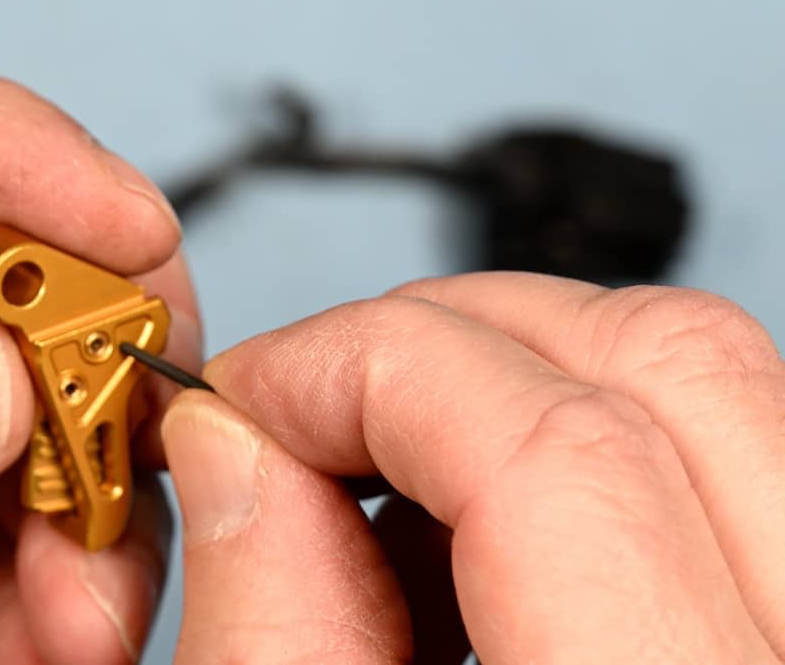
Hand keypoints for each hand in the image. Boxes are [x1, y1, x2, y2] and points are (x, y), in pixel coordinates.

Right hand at [161, 272, 782, 661]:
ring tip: (391, 495)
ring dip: (513, 392)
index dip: (362, 371)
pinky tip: (481, 552)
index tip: (255, 398)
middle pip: (667, 363)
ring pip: (716, 388)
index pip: (550, 446)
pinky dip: (586, 458)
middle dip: (438, 341)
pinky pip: (744, 466)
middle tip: (314, 410)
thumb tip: (234, 451)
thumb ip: (270, 626)